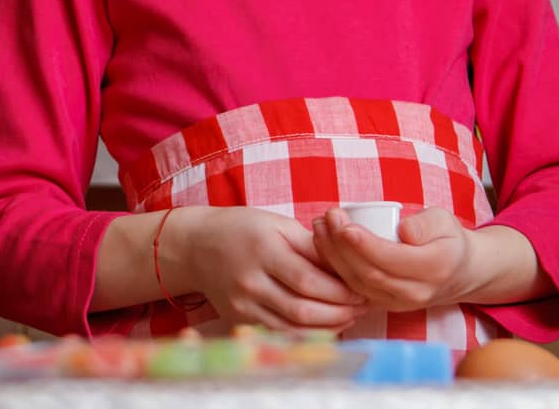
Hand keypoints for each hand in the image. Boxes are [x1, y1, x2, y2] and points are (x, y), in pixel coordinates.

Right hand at [167, 206, 367, 331]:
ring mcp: (242, 304)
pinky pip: (278, 332)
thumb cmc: (243, 229)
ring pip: (292, 327)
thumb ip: (312, 246)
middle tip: (361, 308)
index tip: (361, 292)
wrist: (196, 246)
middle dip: (338, 313)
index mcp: (263, 249)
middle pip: (302, 309)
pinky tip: (323, 326)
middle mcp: (250, 280)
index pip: (308, 280)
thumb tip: (347, 266)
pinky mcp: (238, 319)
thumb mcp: (277, 224)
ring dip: (326, 327)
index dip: (339, 291)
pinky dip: (305, 333)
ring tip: (348, 318)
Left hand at [312, 206, 477, 310]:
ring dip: (332, 255)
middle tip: (327, 217)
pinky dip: (334, 267)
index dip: (365, 245)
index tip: (345, 225)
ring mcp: (397, 302)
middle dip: (341, 245)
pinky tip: (321, 242)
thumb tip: (403, 230)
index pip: (392, 259)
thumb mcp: (445, 221)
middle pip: (369, 273)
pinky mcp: (382, 304)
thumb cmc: (447, 239)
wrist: (457, 273)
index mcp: (434, 268)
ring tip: (319, 225)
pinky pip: (352, 288)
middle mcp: (415, 292)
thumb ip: (426, 224)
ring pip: (356, 283)